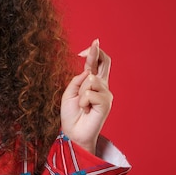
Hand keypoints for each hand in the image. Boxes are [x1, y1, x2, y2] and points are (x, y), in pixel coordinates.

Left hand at [60, 39, 111, 153]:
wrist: (73, 133)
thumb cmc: (71, 114)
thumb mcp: (69, 93)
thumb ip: (78, 80)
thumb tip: (89, 71)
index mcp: (93, 84)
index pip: (98, 64)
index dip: (96, 52)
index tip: (95, 41)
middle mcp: (102, 87)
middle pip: (105, 63)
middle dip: (96, 53)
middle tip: (91, 46)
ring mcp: (106, 94)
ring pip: (91, 80)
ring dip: (81, 92)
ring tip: (82, 105)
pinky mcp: (106, 103)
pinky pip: (90, 93)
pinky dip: (83, 101)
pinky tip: (86, 110)